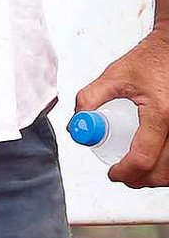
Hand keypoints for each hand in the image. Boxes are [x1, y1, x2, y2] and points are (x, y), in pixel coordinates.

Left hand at [75, 29, 168, 186]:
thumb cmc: (152, 58)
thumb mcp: (115, 76)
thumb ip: (90, 98)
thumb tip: (77, 124)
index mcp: (161, 113)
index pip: (142, 158)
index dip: (124, 172)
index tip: (113, 172)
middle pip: (162, 171)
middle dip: (139, 179)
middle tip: (123, 174)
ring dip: (155, 176)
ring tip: (137, 169)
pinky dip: (167, 166)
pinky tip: (156, 162)